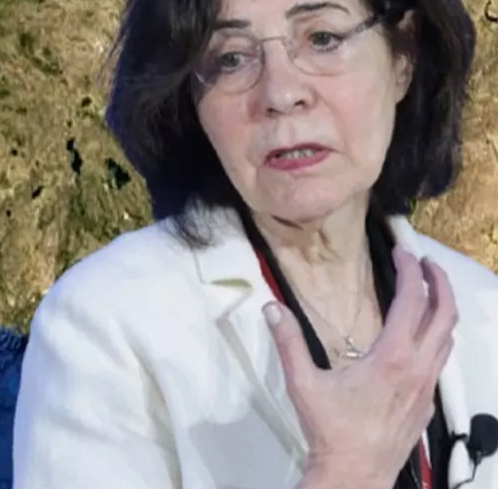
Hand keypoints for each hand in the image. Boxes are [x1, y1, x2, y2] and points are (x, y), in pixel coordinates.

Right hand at [263, 247, 457, 488]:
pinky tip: (418, 338)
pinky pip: (441, 360)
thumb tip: (271, 308)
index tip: (402, 252)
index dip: (411, 272)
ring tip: (428, 292)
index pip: (413, 302)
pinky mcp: (427, 403)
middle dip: (440, 283)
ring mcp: (427, 387)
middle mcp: (418, 368)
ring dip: (442, 310)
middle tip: (426, 262)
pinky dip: (437, 337)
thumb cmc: (330, 428)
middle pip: (445, 315)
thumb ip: (288, 342)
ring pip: (447, 339)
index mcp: (392, 357)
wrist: (355, 474)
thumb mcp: (303, 383)